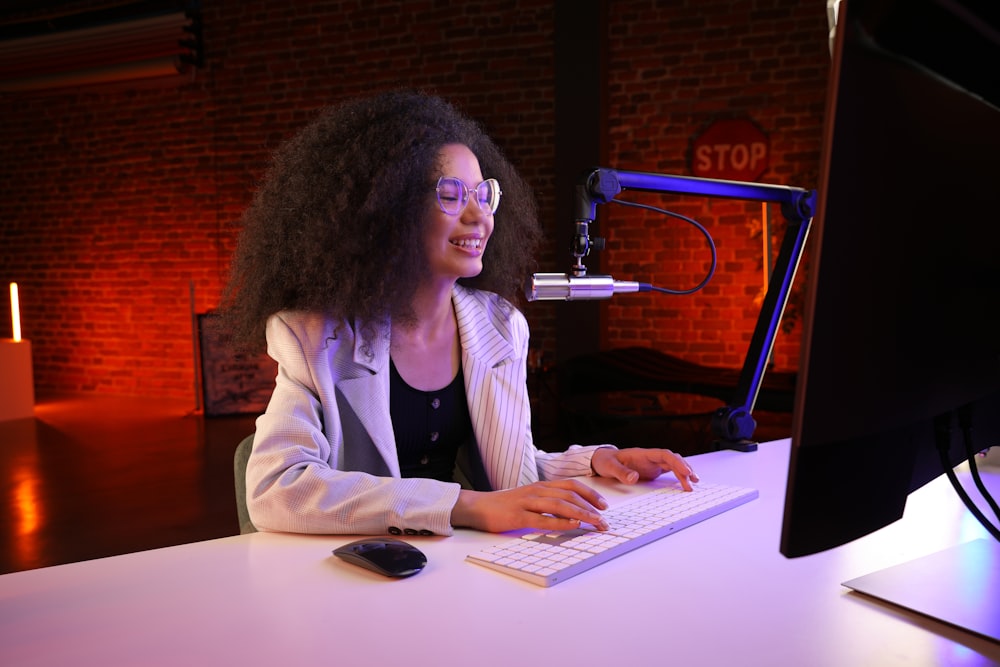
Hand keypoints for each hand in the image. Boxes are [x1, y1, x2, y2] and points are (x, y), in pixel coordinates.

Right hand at [451, 480, 610, 532]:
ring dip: (581, 514)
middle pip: (570, 495)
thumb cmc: (503, 505)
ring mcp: (527, 502)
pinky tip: (572, 526)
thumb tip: (569, 513)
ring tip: (595, 523)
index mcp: (540, 486)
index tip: (604, 505)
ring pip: (560, 505)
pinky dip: (560, 522)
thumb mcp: (528, 499)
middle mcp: (536, 491)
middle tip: (604, 520)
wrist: (477, 507)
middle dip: (591, 507)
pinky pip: (543, 519)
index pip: (571, 485)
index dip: (590, 494)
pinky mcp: (518, 516)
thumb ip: (547, 502)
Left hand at [590, 447, 699, 490]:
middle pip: (672, 460)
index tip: (686, 471)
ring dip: (684, 473)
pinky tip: (685, 484)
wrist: (602, 460)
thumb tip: (634, 478)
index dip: (676, 461)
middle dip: (685, 468)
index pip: (664, 454)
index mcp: (642, 454)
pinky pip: (669, 471)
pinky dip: (678, 477)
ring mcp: (652, 464)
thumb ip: (621, 472)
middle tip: (694, 480)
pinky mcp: (653, 470)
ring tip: (694, 484)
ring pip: (673, 465)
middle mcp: (650, 458)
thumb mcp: (610, 467)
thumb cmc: (606, 461)